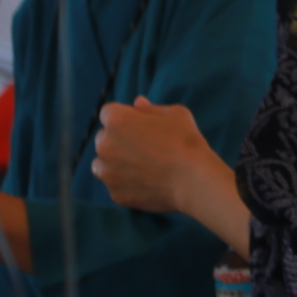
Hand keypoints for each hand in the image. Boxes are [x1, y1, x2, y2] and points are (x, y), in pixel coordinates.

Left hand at [93, 98, 217, 213]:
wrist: (194, 180)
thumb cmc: (186, 141)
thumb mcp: (175, 114)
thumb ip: (151, 108)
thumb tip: (137, 103)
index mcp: (116, 120)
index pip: (109, 113)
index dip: (126, 117)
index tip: (142, 125)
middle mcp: (104, 145)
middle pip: (104, 138)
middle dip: (119, 140)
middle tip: (145, 147)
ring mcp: (107, 172)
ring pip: (103, 163)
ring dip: (116, 162)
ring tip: (143, 166)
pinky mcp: (115, 193)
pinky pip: (116, 185)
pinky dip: (126, 183)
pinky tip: (147, 182)